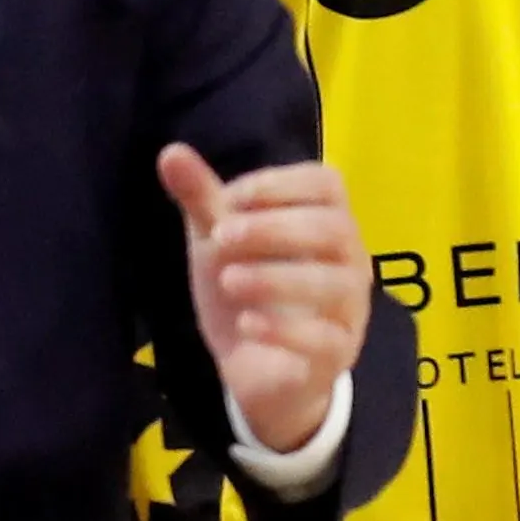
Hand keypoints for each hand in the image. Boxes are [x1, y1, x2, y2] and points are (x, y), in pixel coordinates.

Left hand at [159, 148, 367, 453]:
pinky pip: (325, 340)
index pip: (326, 183)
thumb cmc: (246, 289)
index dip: (279, 184)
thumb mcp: (219, 242)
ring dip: (276, 278)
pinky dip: (284, 331)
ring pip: (334, 284)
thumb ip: (201, 199)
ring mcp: (348, 309)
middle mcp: (349, 259)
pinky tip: (246, 325)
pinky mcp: (336, 355)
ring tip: (228, 281)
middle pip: (334, 229)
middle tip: (221, 237)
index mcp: (326, 219)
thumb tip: (170, 152)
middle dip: (275, 228)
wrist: (257, 368)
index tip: (230, 198)